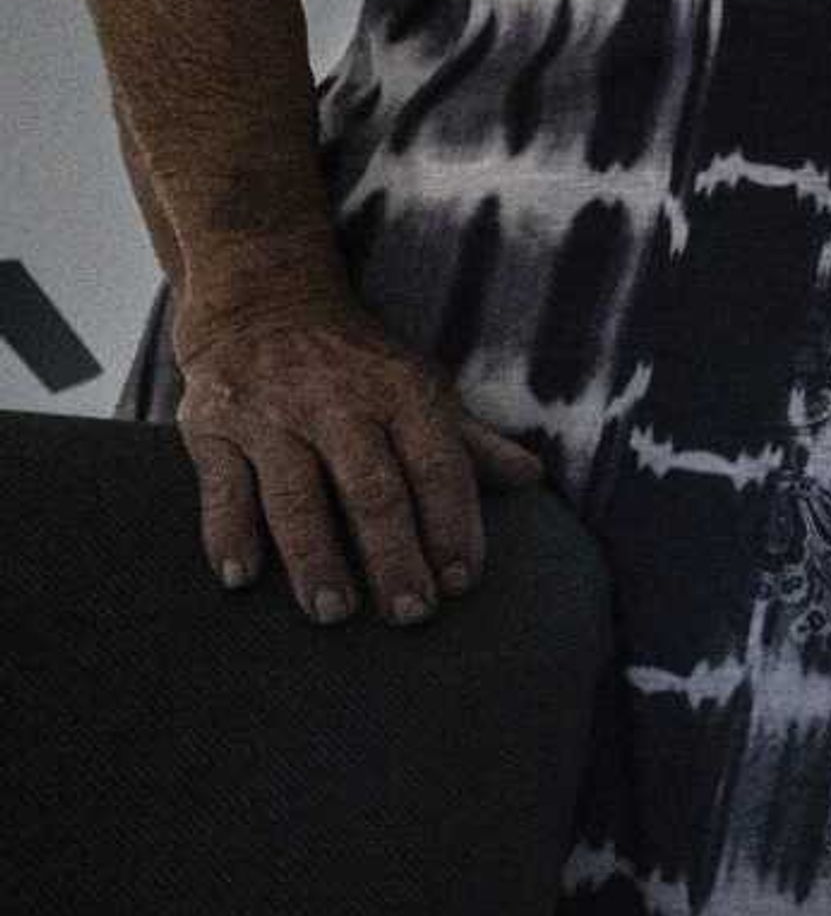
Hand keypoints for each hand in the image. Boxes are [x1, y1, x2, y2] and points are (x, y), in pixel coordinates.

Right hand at [171, 294, 545, 625]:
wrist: (262, 302)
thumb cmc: (358, 365)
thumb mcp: (420, 389)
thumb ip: (470, 442)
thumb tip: (532, 479)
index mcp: (402, 395)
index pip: (438, 468)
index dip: (453, 526)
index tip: (462, 583)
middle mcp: (339, 404)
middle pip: (373, 490)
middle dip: (394, 556)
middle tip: (411, 614)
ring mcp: (272, 415)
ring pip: (297, 496)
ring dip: (315, 558)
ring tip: (334, 612)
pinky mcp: (212, 425)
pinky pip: (222, 487)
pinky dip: (229, 533)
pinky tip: (241, 578)